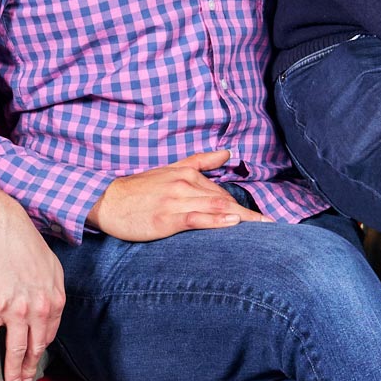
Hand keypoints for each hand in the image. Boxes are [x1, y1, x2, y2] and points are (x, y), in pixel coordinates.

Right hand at [0, 206, 65, 380]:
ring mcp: (17, 308)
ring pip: (15, 348)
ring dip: (12, 370)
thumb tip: (51, 306)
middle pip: (35, 347)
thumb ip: (52, 290)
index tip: (34, 362)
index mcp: (54, 299)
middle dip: (29, 369)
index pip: (49, 335)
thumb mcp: (50, 266)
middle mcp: (39, 308)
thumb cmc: (24, 243)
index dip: (40, 352)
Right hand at [86, 149, 267, 239]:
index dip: (245, 207)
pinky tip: (233, 222)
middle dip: (250, 215)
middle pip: (224, 200)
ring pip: (215, 207)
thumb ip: (201, 161)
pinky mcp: (167, 217)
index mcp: (187, 174)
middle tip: (273, 227)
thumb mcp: (170, 169)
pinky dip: (216, 219)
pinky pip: (196, 217)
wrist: (107, 200)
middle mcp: (184, 184)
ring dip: (242, 218)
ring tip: (265, 228)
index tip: (268, 219)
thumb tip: (228, 152)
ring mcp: (176, 201)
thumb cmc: (138, 189)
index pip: (223, 192)